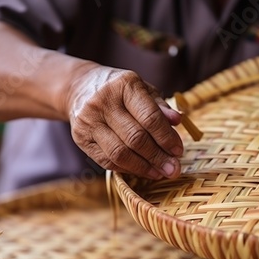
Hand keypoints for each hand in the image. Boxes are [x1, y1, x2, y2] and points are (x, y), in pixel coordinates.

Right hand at [67, 66, 182, 178]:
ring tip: (160, 173)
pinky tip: (142, 171)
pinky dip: (127, 169)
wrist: (79, 88)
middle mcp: (103, 102)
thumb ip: (160, 106)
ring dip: (143, 167)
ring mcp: (88, 121)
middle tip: (173, 169)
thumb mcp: (142, 89)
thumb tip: (178, 121)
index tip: (178, 151)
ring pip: (120, 153)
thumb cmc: (119, 90)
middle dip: (158, 157)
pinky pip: (107, 161)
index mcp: (124, 85)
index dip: (166, 138)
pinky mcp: (80, 138)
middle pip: (135, 138)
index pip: (150, 117)